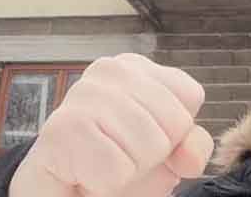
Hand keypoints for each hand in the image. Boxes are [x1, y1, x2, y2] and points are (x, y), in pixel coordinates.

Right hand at [9, 54, 213, 196]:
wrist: (59, 191)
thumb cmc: (113, 164)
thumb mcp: (165, 152)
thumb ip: (191, 145)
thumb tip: (190, 158)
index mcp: (136, 67)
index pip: (190, 95)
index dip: (175, 132)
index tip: (142, 139)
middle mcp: (109, 70)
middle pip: (173, 123)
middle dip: (153, 154)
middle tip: (119, 156)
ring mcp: (82, 94)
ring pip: (148, 147)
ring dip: (129, 171)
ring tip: (101, 165)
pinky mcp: (61, 129)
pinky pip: (117, 171)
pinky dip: (106, 184)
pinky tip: (84, 174)